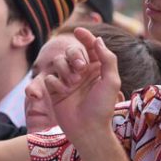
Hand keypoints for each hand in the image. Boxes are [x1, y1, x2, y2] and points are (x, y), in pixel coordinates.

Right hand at [43, 28, 120, 142]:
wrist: (87, 129)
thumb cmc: (102, 107)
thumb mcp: (111, 81)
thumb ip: (107, 59)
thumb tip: (98, 40)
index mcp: (97, 69)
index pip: (90, 47)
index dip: (85, 37)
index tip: (78, 31)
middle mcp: (82, 73)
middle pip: (71, 52)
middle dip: (73, 56)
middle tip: (80, 69)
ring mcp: (67, 81)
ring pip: (58, 62)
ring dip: (64, 71)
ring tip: (72, 85)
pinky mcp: (55, 90)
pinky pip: (49, 77)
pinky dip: (55, 84)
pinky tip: (62, 93)